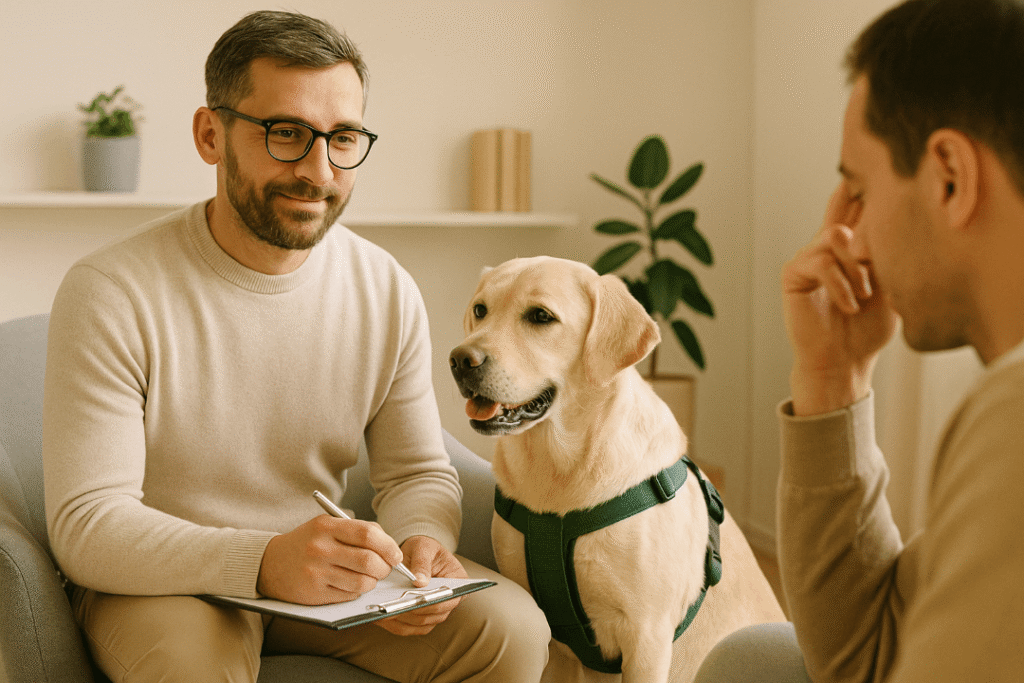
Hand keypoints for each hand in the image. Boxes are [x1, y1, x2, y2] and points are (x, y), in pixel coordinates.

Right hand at [257, 515, 403, 604]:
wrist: (269, 563)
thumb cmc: (307, 543)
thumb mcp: (327, 526)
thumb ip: (357, 531)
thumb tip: (390, 547)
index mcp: (326, 526)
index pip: (368, 534)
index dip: (389, 546)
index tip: (396, 555)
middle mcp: (320, 548)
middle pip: (369, 561)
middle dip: (385, 568)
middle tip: (385, 569)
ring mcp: (316, 572)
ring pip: (362, 582)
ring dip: (373, 582)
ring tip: (369, 577)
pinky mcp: (314, 593)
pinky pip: (349, 596)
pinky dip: (357, 592)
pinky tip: (352, 584)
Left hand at [376, 536, 468, 635]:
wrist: (415, 554)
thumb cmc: (423, 549)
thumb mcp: (423, 547)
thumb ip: (422, 562)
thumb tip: (420, 582)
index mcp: (458, 582)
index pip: (448, 598)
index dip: (431, 602)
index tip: (413, 601)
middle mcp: (449, 601)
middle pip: (432, 615)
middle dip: (411, 612)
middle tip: (392, 608)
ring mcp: (435, 613)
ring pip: (419, 625)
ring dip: (401, 620)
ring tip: (382, 612)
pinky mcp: (420, 619)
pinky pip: (408, 628)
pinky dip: (394, 624)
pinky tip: (380, 617)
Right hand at [781, 182, 899, 414]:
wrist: (844, 362)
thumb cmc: (868, 330)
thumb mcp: (891, 288)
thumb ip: (887, 257)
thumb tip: (894, 221)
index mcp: (852, 250)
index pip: (857, 209)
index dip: (862, 186)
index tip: (872, 161)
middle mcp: (827, 248)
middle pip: (839, 206)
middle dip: (852, 192)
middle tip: (861, 182)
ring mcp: (808, 258)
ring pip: (837, 236)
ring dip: (857, 265)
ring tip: (865, 293)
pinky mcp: (793, 274)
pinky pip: (821, 263)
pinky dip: (841, 285)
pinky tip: (850, 305)